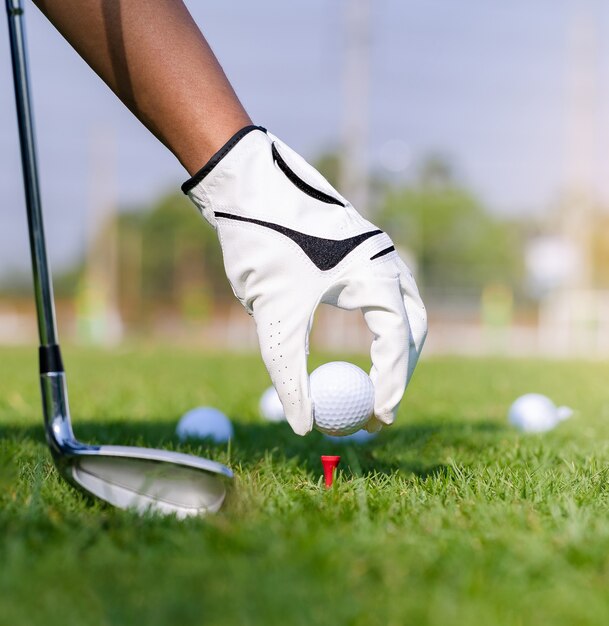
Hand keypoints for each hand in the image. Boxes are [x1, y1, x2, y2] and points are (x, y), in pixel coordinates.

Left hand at [182, 126, 426, 434]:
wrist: (245, 182)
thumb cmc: (262, 243)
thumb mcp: (274, 316)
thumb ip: (290, 374)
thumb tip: (303, 425)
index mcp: (376, 273)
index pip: (399, 340)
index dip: (391, 385)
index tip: (376, 420)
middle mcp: (387, 260)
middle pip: (411, 329)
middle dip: (399, 373)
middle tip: (378, 411)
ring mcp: (376, 252)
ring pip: (403, 312)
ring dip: (393, 351)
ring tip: (373, 386)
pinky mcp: (360, 249)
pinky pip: (384, 296)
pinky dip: (380, 329)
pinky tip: (361, 347)